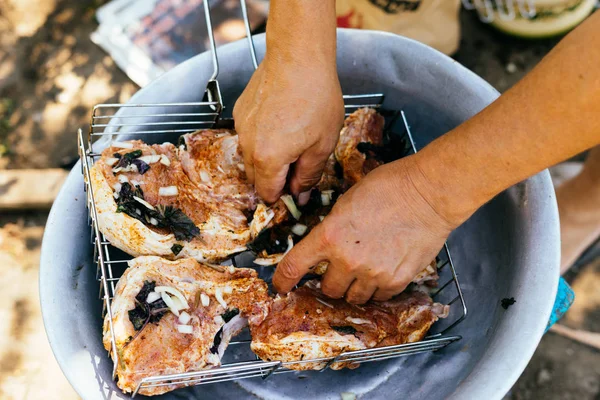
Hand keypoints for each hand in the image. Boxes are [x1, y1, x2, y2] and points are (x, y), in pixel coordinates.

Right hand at [233, 55, 343, 203]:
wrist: (299, 57)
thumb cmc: (316, 99)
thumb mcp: (322, 145)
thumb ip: (308, 177)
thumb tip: (299, 197)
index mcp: (267, 159)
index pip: (267, 194)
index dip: (283, 197)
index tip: (297, 190)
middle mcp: (247, 146)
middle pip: (256, 178)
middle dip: (275, 179)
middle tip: (300, 164)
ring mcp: (241, 127)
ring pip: (251, 157)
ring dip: (268, 158)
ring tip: (292, 139)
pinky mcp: (240, 111)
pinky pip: (249, 136)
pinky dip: (262, 138)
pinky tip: (282, 122)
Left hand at [273, 157, 468, 303]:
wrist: (427, 194)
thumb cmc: (388, 188)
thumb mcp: (346, 202)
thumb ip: (332, 228)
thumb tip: (326, 244)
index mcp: (329, 236)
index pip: (295, 266)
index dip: (284, 280)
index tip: (281, 286)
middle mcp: (347, 260)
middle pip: (327, 288)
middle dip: (330, 280)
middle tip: (340, 268)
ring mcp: (372, 274)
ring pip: (353, 297)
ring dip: (353, 287)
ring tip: (364, 269)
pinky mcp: (396, 281)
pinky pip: (378, 297)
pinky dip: (376, 288)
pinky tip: (382, 270)